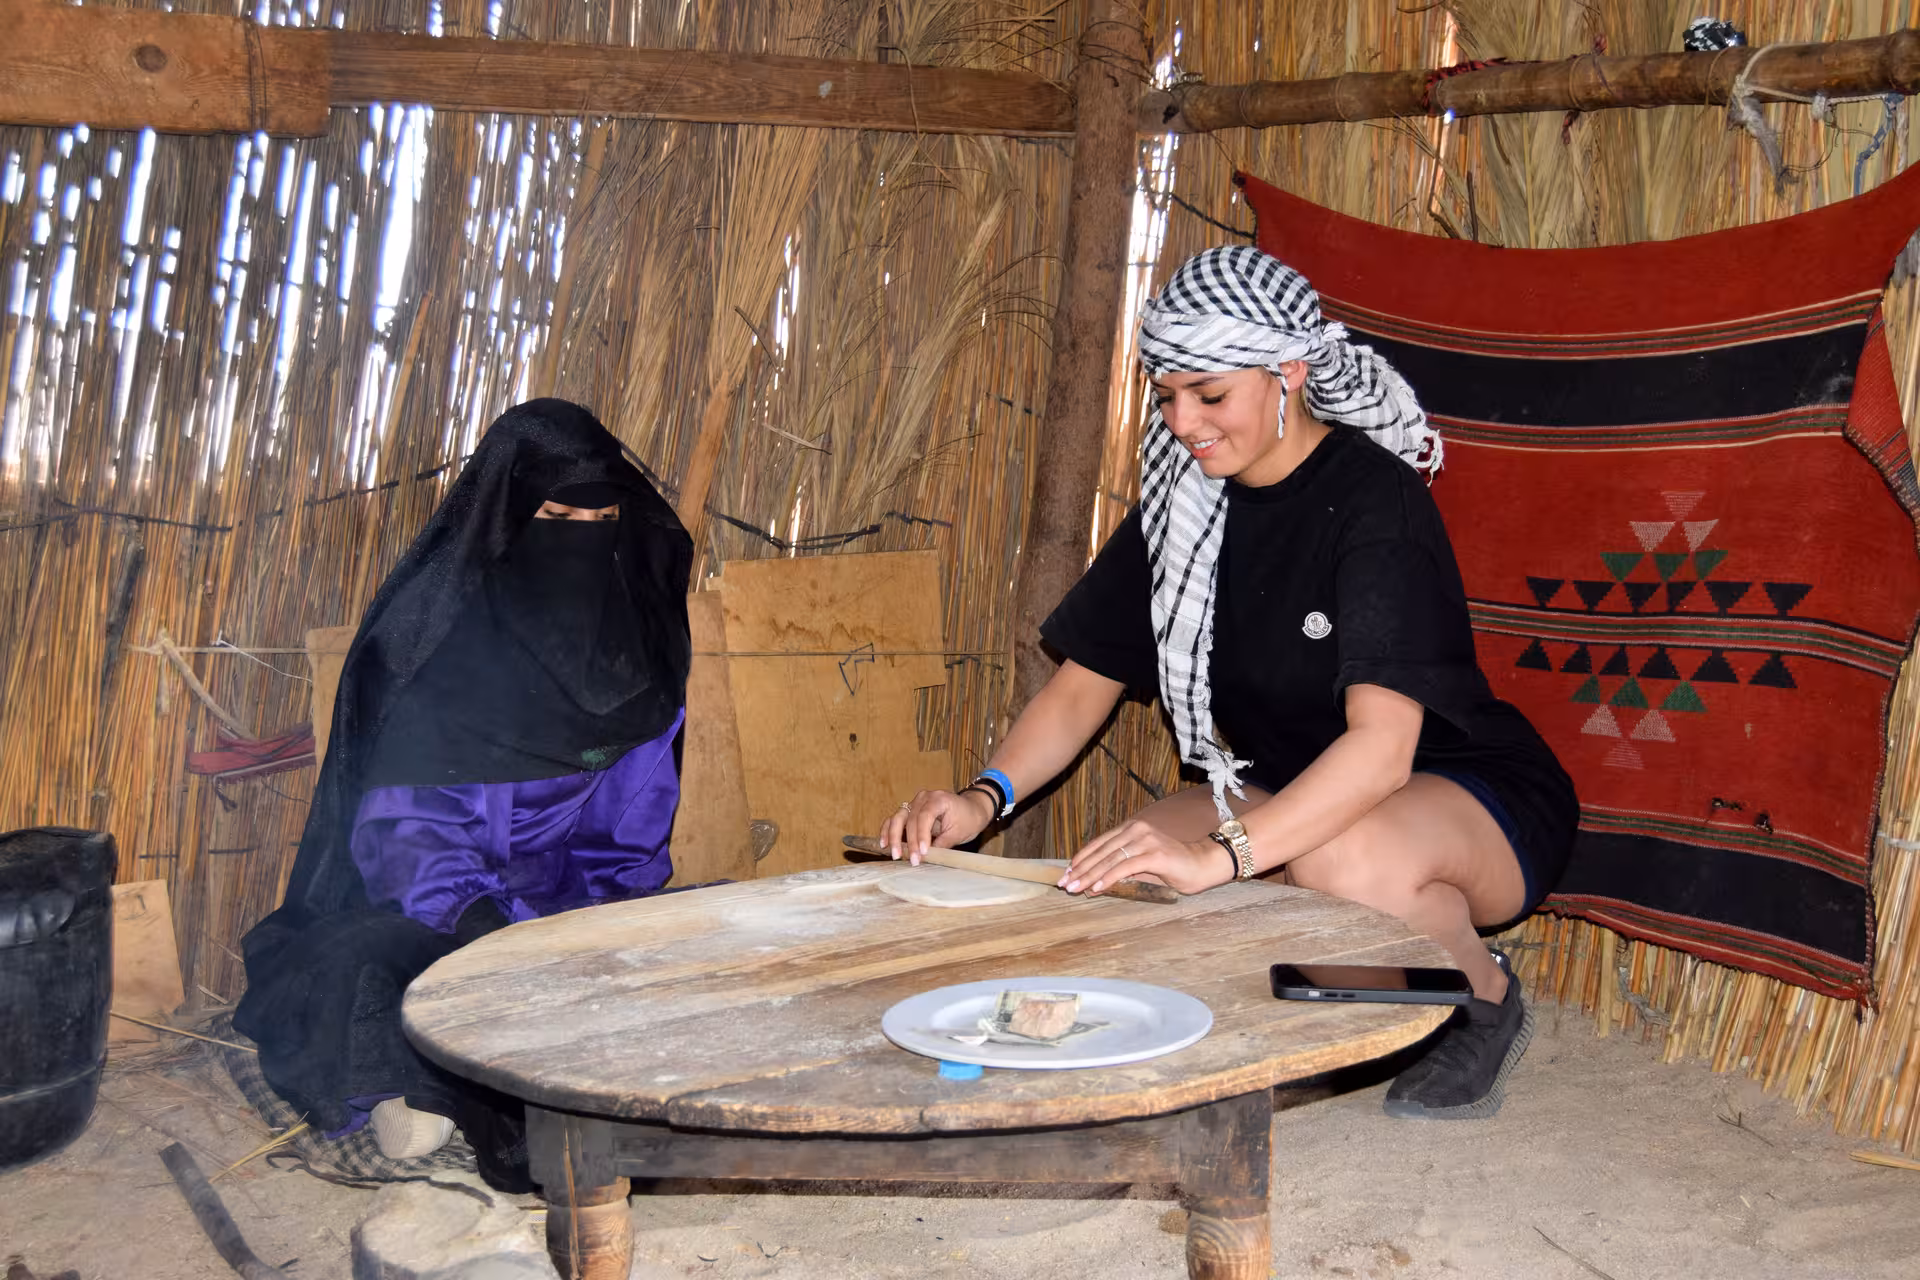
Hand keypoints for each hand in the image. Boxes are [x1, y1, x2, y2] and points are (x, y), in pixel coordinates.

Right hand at [881, 788, 995, 863]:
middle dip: (910, 842)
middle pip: (910, 819)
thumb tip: (925, 856)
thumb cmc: (968, 819)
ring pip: (897, 818)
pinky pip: (895, 820)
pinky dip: (888, 831)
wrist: (971, 809)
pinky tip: (884, 844)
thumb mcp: (959, 832)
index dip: (922, 835)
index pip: (925, 816)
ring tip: (895, 854)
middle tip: (912, 860)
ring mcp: (914, 803)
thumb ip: (942, 843)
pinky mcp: (909, 811)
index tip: (923, 852)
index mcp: (938, 798)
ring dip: (894, 837)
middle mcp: (923, 798)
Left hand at [1062, 819, 1237, 896]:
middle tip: (1064, 884)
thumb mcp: (1142, 868)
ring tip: (1075, 888)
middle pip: (1101, 852)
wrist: (1204, 865)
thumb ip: (1120, 871)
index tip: (1065, 873)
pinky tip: (1097, 888)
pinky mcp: (1154, 854)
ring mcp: (1145, 840)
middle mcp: (1136, 830)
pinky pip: (1126, 867)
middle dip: (1080, 870)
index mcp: (1131, 829)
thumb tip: (1093, 884)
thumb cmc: (1174, 868)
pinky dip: (1109, 878)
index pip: (1100, 844)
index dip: (1081, 859)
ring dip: (1090, 875)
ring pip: (1110, 859)